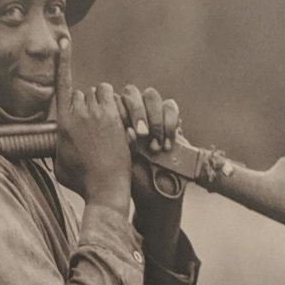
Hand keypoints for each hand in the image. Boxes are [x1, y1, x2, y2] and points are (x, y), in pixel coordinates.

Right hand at [52, 39, 131, 211]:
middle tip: (95, 126)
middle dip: (87, 105)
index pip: (61, 85)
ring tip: (108, 122)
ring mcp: (98, 114)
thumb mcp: (60, 165)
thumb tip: (58, 142)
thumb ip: (58, 146)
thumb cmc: (82, 181)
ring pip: (100, 92)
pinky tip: (120, 120)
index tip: (64, 43)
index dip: (63, 61)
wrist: (105, 188)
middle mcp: (78, 113)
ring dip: (102, 103)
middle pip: (82, 93)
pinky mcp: (115, 117)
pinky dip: (116, 106)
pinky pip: (115, 98)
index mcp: (63, 123)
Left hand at [118, 84, 180, 210]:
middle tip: (143, 136)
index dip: (119, 111)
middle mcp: (131, 112)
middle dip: (137, 113)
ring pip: (151, 96)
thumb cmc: (133, 179)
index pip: (113, 99)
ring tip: (156, 146)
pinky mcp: (171, 119)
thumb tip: (127, 131)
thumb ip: (120, 144)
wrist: (156, 191)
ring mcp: (151, 113)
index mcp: (113, 119)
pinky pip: (170, 107)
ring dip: (154, 119)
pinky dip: (169, 124)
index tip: (126, 132)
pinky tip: (168, 145)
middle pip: (131, 92)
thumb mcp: (121, 163)